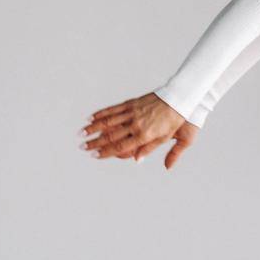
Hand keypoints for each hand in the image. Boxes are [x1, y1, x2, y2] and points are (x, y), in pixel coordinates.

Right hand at [82, 93, 198, 168]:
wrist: (179, 98)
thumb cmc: (175, 120)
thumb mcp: (167, 138)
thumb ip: (150, 149)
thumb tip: (137, 161)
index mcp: (144, 135)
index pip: (120, 146)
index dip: (105, 152)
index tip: (94, 156)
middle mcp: (136, 124)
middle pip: (110, 135)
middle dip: (94, 142)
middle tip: (82, 147)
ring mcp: (133, 112)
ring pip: (108, 121)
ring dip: (93, 127)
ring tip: (80, 133)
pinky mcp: (132, 103)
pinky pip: (114, 109)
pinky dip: (102, 113)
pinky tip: (92, 117)